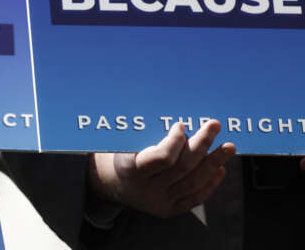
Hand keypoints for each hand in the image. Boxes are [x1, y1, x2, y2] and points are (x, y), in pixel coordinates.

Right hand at [87, 120, 234, 217]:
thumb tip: (179, 123)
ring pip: (193, 182)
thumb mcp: (122, 143)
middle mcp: (146, 190)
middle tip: (214, 126)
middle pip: (183, 168)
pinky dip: (210, 183)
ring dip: (214, 162)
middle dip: (202, 144)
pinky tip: (219, 168)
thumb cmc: (116, 154)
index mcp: (130, 170)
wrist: (107, 183)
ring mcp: (159, 202)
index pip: (162, 158)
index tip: (180, 125)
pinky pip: (194, 197)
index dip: (175, 141)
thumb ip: (146, 136)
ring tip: (227, 147)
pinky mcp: (168, 209)